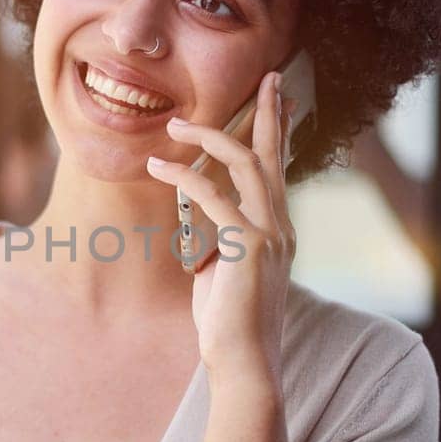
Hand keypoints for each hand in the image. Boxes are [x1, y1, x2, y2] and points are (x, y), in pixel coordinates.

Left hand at [144, 69, 297, 377]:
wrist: (245, 365)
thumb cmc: (231, 327)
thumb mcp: (225, 275)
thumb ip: (220, 245)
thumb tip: (201, 228)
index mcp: (279, 231)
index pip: (278, 171)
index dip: (277, 132)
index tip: (277, 98)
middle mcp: (281, 226)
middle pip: (273, 155)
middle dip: (269, 112)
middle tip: (266, 76)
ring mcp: (268, 234)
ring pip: (244, 165)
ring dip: (210, 136)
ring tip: (176, 123)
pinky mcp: (247, 246)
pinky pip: (213, 197)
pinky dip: (184, 177)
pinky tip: (159, 167)